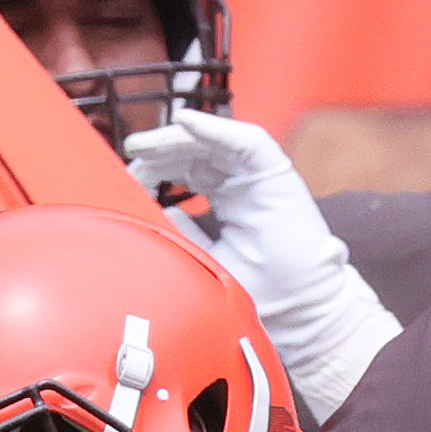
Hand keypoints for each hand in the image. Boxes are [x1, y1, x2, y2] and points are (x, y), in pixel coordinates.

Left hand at [123, 110, 398, 418]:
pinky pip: (245, 141)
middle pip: (195, 152)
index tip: (129, 176)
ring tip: (147, 142)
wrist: (301, 309)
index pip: (186, 172)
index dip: (157, 169)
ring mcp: (258, 176)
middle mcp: (242, 184)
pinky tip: (187, 122)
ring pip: (212, 142)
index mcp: (229, 201)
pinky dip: (215, 129)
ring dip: (177, 138)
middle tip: (133, 150)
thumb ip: (184, 232)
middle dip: (161, 149)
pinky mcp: (275, 172)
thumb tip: (156, 210)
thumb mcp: (207, 259)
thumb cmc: (263, 292)